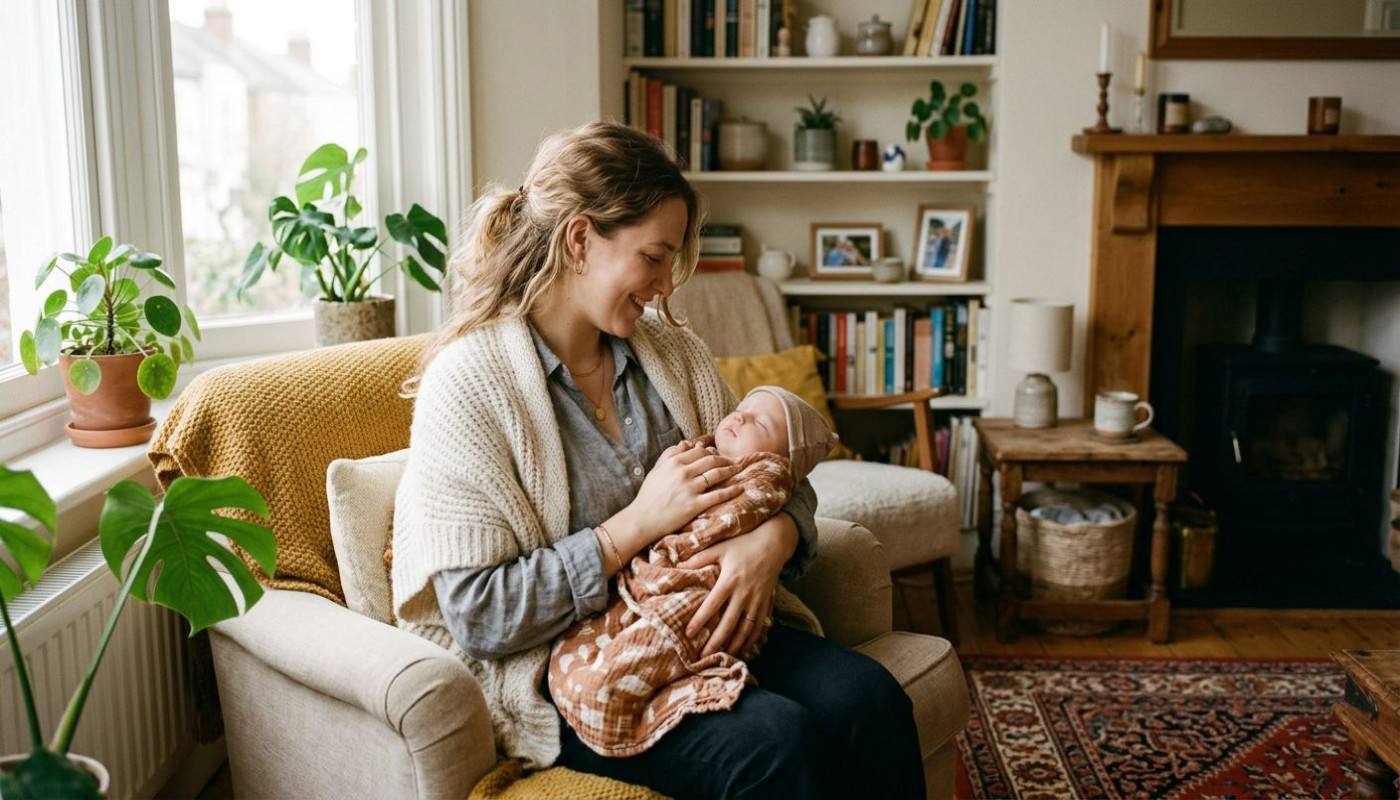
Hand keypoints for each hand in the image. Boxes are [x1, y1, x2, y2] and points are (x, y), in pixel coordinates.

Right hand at [618, 440, 742, 546]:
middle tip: (731, 461)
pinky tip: (740, 488)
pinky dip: (731, 491)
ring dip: (730, 470)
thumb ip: (669, 455)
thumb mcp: (656, 470)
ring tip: (737, 469)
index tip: (717, 454)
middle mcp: (683, 472)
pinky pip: (718, 495)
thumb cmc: (648, 496)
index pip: (698, 451)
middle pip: (710, 460)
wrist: (642, 519)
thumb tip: (685, 445)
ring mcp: (690, 488)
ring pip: (716, 474)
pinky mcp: (695, 505)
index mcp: (673, 462)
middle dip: (723, 459)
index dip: (710, 451)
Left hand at [680, 513, 796, 657]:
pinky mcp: (766, 602)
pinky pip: (759, 625)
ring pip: (746, 628)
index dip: (700, 620)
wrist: (774, 542)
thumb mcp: (721, 547)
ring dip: (735, 644)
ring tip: (723, 657)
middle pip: (729, 623)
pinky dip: (752, 639)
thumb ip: (700, 558)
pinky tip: (745, 649)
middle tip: (704, 656)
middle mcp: (744, 592)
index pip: (712, 605)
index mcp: (729, 580)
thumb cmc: (744, 543)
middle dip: (716, 641)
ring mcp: (757, 599)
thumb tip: (678, 565)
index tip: (689, 633)